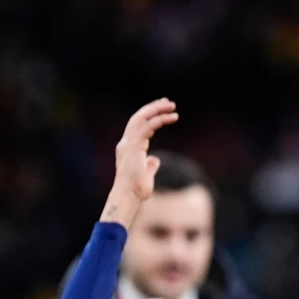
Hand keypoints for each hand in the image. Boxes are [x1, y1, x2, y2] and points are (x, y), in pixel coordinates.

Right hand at [102, 98, 179, 224]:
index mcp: (128, 148)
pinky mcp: (134, 147)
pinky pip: (146, 127)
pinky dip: (159, 120)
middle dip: (152, 108)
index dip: (150, 116)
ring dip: (156, 110)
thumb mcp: (145, 174)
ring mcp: (128, 144)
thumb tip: (154, 160)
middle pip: (137, 118)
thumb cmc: (137, 190)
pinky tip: (171, 117)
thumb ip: (150, 165)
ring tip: (172, 106)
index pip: (138, 126)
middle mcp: (126, 143)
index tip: (163, 110)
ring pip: (140, 118)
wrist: (129, 197)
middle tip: (168, 102)